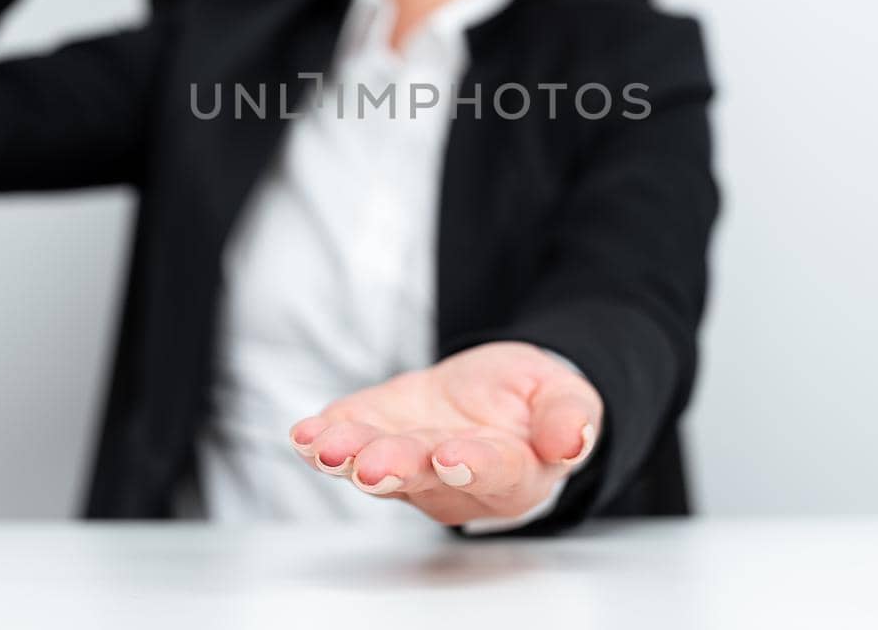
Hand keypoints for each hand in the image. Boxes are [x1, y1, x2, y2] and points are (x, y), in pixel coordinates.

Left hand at [287, 341, 602, 527]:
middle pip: (424, 478)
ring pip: (378, 465)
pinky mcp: (377, 433)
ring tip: (324, 447)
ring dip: (348, 457)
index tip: (450, 457)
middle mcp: (454, 481)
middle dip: (395, 469)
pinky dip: (323, 437)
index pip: (493, 474)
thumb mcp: (568, 396)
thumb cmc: (534, 405)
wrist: (497, 396)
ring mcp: (410, 463)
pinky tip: (305, 433)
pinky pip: (348, 440)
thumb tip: (572, 441)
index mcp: (513, 475)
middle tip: (371, 467)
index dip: (472, 466)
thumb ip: (571, 417)